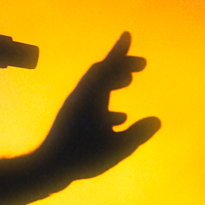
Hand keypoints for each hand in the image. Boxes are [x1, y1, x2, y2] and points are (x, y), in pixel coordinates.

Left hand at [38, 32, 159, 183]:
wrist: (47, 168)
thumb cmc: (80, 159)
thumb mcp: (115, 148)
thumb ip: (137, 134)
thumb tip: (157, 120)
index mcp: (90, 98)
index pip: (107, 69)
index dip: (120, 53)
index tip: (128, 36)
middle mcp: (80, 98)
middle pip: (100, 73)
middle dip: (120, 65)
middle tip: (140, 63)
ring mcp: (74, 109)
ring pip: (95, 88)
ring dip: (112, 81)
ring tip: (128, 80)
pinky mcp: (71, 121)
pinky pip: (91, 104)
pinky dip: (108, 103)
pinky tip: (120, 118)